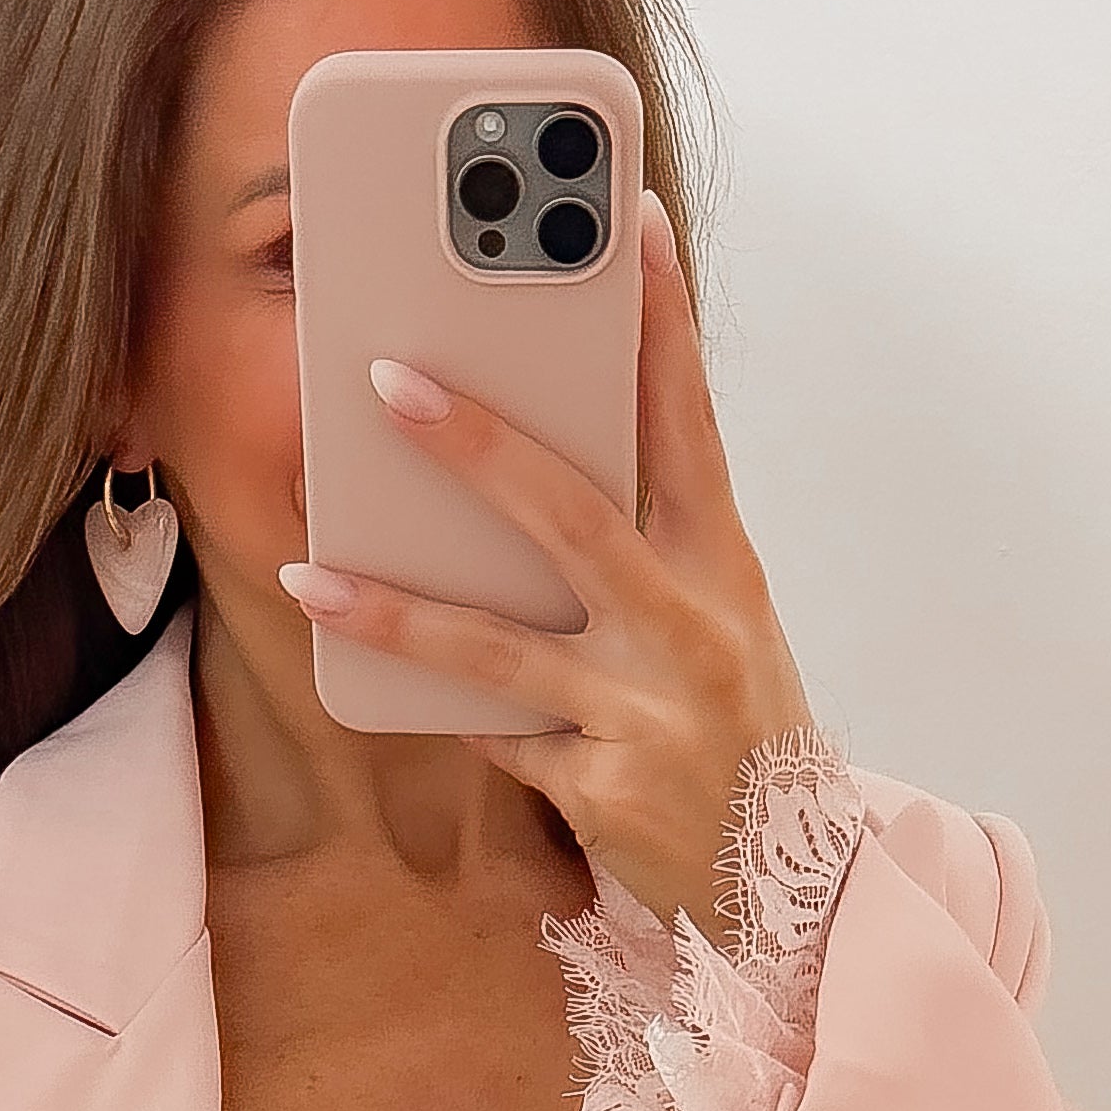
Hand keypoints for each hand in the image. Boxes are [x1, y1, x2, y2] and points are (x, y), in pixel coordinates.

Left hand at [277, 190, 814, 935]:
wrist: (797, 884)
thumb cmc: (743, 731)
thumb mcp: (723, 622)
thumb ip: (647, 549)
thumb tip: (526, 478)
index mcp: (727, 567)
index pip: (690, 423)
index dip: (661, 322)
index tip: (626, 226)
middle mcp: (689, 629)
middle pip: (569, 515)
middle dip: (474, 444)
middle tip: (388, 381)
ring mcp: (643, 713)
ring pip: (497, 649)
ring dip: (395, 610)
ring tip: (312, 574)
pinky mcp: (602, 789)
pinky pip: (501, 737)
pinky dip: (459, 714)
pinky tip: (407, 692)